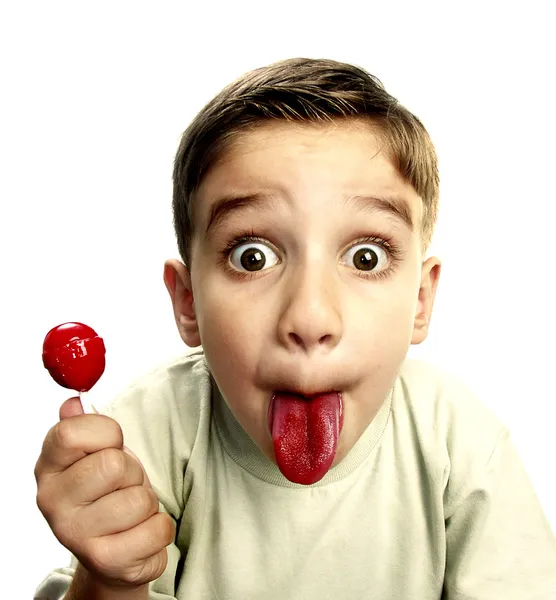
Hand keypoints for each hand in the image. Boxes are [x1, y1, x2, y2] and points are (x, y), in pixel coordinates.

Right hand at [34, 397, 174, 588]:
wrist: (114, 552)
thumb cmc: (108, 491)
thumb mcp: (94, 454)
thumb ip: (84, 426)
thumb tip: (73, 402)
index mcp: (48, 468)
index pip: (71, 433)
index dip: (105, 432)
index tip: (112, 443)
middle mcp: (52, 503)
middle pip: (112, 464)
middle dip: (131, 471)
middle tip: (123, 484)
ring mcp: (76, 536)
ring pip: (138, 498)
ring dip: (146, 501)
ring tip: (130, 509)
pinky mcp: (106, 561)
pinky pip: (158, 528)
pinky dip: (159, 527)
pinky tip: (140, 531)